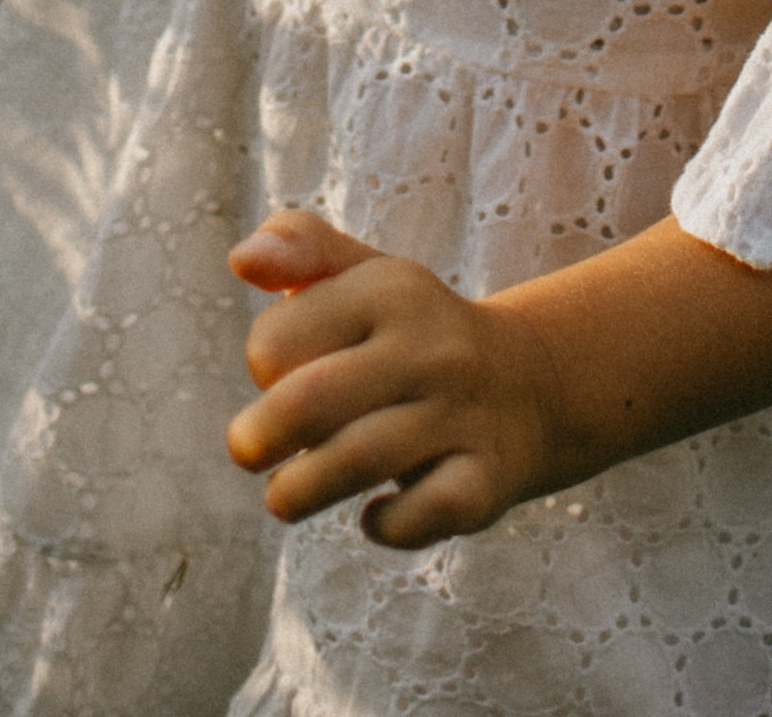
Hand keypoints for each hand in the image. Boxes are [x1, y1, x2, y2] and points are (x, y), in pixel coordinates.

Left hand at [225, 208, 566, 549]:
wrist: (529, 382)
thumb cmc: (411, 329)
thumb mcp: (363, 272)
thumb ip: (297, 247)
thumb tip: (242, 260)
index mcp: (390, 288)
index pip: (282, 338)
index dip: (263, 363)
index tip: (277, 374)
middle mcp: (431, 347)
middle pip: (312, 401)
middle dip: (261, 436)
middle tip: (246, 452)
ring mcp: (462, 415)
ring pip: (360, 459)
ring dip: (302, 490)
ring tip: (281, 498)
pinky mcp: (486, 480)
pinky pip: (425, 513)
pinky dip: (386, 525)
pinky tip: (370, 517)